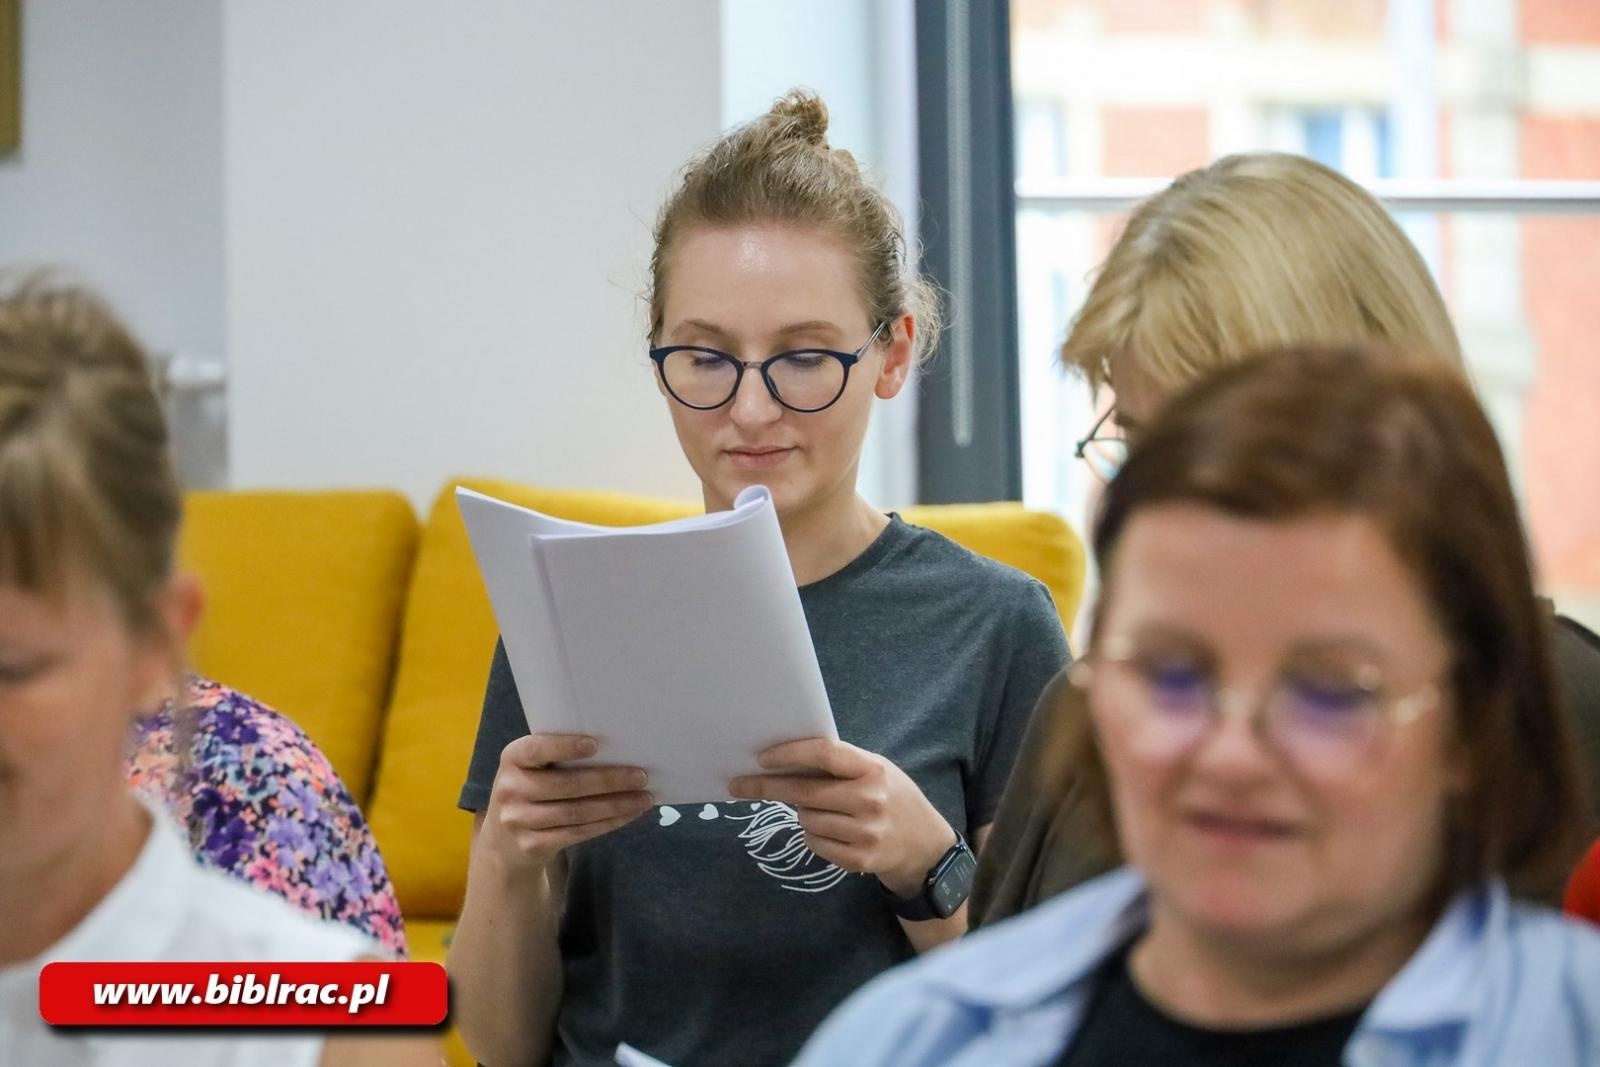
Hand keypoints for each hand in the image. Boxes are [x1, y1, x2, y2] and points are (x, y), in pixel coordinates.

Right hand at [482, 734, 653, 871]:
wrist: (504, 841)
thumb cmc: (530, 790)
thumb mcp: (531, 769)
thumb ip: (557, 758)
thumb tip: (617, 750)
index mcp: (512, 759)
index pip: (536, 749)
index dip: (564, 746)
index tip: (596, 744)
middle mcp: (510, 789)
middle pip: (566, 785)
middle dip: (608, 781)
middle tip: (641, 776)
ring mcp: (518, 820)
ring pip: (576, 812)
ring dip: (615, 805)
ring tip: (644, 798)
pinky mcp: (533, 845)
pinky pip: (577, 833)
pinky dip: (607, 824)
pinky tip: (627, 815)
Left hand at [728, 738, 955, 896]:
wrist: (925, 846)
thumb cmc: (892, 798)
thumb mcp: (876, 771)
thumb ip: (841, 765)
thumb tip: (785, 760)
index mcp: (873, 769)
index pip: (825, 754)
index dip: (790, 754)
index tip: (761, 758)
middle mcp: (870, 800)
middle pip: (805, 792)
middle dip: (767, 787)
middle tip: (738, 785)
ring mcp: (865, 833)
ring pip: (807, 820)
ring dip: (804, 814)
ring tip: (825, 811)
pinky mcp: (858, 859)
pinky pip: (814, 843)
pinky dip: (814, 835)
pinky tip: (833, 831)